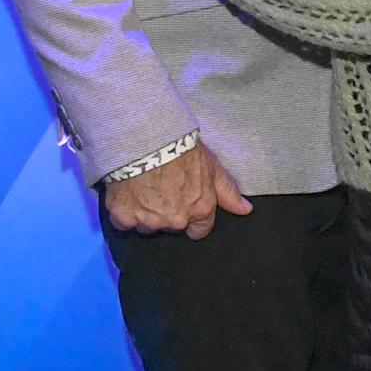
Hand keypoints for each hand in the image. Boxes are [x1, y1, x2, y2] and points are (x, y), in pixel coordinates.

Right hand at [102, 143, 251, 239]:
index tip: (185, 205)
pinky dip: (124, 211)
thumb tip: (246, 210)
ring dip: (146, 214)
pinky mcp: (124, 218)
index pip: (199, 231)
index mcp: (200, 210)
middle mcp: (176, 221)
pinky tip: (127, 193)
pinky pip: (124, 222)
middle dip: (169, 213)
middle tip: (163, 190)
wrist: (147, 140)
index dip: (192, 219)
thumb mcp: (212, 167)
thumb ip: (228, 193)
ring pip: (147, 226)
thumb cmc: (182, 150)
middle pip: (172, 227)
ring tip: (145, 189)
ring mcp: (149, 221)